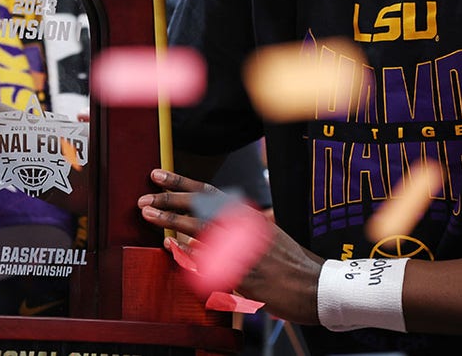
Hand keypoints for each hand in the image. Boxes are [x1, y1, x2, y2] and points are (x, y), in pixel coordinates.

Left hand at [138, 168, 323, 323]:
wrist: (316, 286)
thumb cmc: (292, 262)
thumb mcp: (268, 233)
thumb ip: (243, 225)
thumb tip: (220, 219)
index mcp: (248, 215)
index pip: (208, 192)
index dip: (181, 182)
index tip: (158, 174)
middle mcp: (244, 227)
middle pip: (199, 207)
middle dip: (169, 200)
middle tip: (145, 199)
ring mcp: (242, 249)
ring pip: (199, 229)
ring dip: (172, 222)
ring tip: (150, 216)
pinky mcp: (241, 272)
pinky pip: (208, 260)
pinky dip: (189, 252)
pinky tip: (172, 247)